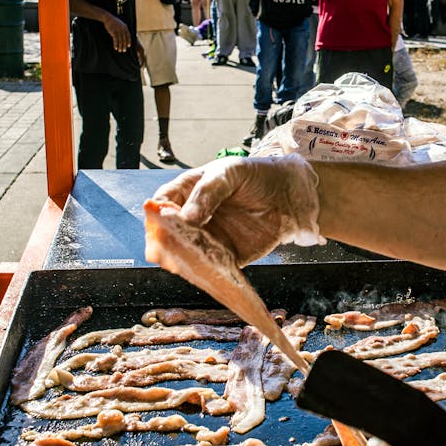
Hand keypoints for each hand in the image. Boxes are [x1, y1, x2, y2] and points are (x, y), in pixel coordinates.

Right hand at [104, 13, 130, 51]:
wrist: (108, 18)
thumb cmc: (114, 22)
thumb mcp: (121, 24)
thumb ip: (123, 29)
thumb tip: (125, 35)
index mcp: (125, 27)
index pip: (128, 36)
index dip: (128, 41)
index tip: (128, 46)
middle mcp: (123, 29)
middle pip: (124, 39)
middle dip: (124, 46)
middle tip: (124, 51)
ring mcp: (118, 30)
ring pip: (120, 40)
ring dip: (120, 46)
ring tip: (119, 51)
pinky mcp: (113, 32)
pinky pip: (115, 40)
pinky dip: (115, 44)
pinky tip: (115, 48)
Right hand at [152, 154, 323, 265]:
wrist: (288, 195)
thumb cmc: (255, 176)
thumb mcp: (229, 173)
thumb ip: (207, 192)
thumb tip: (186, 217)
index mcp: (187, 192)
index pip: (161, 203)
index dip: (157, 212)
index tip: (162, 220)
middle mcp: (192, 218)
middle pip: (166, 233)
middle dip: (165, 241)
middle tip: (169, 245)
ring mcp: (206, 238)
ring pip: (183, 254)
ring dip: (182, 260)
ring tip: (185, 259)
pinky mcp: (224, 256)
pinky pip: (209, 268)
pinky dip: (205, 272)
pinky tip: (205, 270)